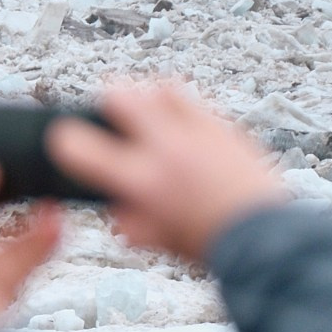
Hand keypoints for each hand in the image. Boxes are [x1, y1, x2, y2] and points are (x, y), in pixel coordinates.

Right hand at [48, 81, 287, 263]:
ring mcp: (199, 133)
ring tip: (150, 108)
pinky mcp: (228, 129)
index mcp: (141, 180)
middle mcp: (166, 149)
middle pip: (122, 95)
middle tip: (109, 106)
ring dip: (149, 94)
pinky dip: (184, 110)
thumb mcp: (158, 240)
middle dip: (108, 97)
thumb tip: (119, 211)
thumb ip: (131, 222)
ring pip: (163, 87)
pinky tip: (186, 127)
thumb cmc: (211, 243)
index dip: (64, 141)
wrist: (266, 237)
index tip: (65, 140)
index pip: (81, 147)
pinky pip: (198, 104)